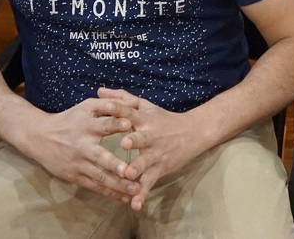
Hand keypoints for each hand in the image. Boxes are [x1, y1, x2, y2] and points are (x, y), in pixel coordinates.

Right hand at [19, 97, 141, 201]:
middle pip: (100, 157)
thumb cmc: (71, 119)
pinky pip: (95, 187)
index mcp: (88, 125)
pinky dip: (109, 193)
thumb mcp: (87, 106)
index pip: (104, 123)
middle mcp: (83, 146)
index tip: (130, 125)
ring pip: (100, 177)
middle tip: (130, 172)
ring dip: (118, 185)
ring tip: (135, 190)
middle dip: (115, 165)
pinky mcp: (75, 177)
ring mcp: (79, 164)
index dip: (116, 124)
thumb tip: (133, 103)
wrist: (40, 137)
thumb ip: (110, 103)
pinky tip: (124, 198)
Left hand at [97, 87, 202, 210]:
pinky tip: (134, 204)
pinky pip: (150, 182)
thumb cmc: (164, 119)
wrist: (193, 132)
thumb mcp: (145, 105)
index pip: (129, 112)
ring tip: (128, 175)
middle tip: (124, 143)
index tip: (106, 109)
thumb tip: (99, 90)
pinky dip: (142, 193)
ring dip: (137, 168)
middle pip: (141, 137)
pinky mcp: (160, 168)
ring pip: (146, 162)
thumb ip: (122, 98)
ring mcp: (156, 153)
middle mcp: (150, 136)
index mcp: (144, 119)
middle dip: (133, 141)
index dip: (119, 110)